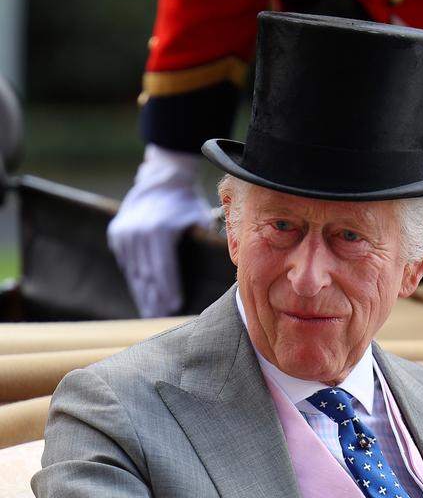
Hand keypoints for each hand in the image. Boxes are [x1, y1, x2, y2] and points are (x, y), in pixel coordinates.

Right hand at [108, 144, 213, 317]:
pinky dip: (135, 279)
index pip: (163, 269)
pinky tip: (142, 295)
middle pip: (147, 275)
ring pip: (134, 271)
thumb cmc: (187, 203)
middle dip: (154, 298)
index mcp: (160, 231)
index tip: (173, 308)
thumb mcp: (201, 218)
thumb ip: (209, 240)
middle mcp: (138, 233)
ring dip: (142, 293)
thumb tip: (232, 263)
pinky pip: (126, 263)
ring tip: (151, 312)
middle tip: (161, 318)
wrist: (161, 179)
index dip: (168, 290)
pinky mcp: (116, 233)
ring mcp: (124, 233)